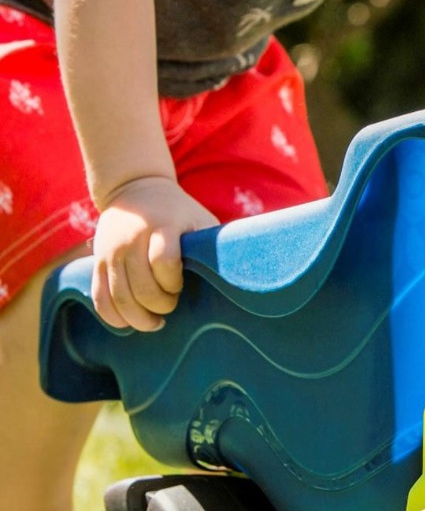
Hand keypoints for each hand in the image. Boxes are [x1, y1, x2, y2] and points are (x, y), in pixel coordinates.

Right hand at [90, 176, 218, 330]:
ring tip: (154, 322)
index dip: (173, 282)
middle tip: (171, 306)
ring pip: (118, 297)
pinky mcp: (96, 260)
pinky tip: (128, 323)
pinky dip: (113, 317)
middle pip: (140, 287)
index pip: (163, 262)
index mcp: (161, 226)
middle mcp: (131, 238)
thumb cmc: (179, 212)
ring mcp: (110, 250)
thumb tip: (242, 274)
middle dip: (159, 305)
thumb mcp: (200, 219)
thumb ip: (212, 244)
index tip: (180, 284)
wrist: (134, 187)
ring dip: (138, 318)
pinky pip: (99, 297)